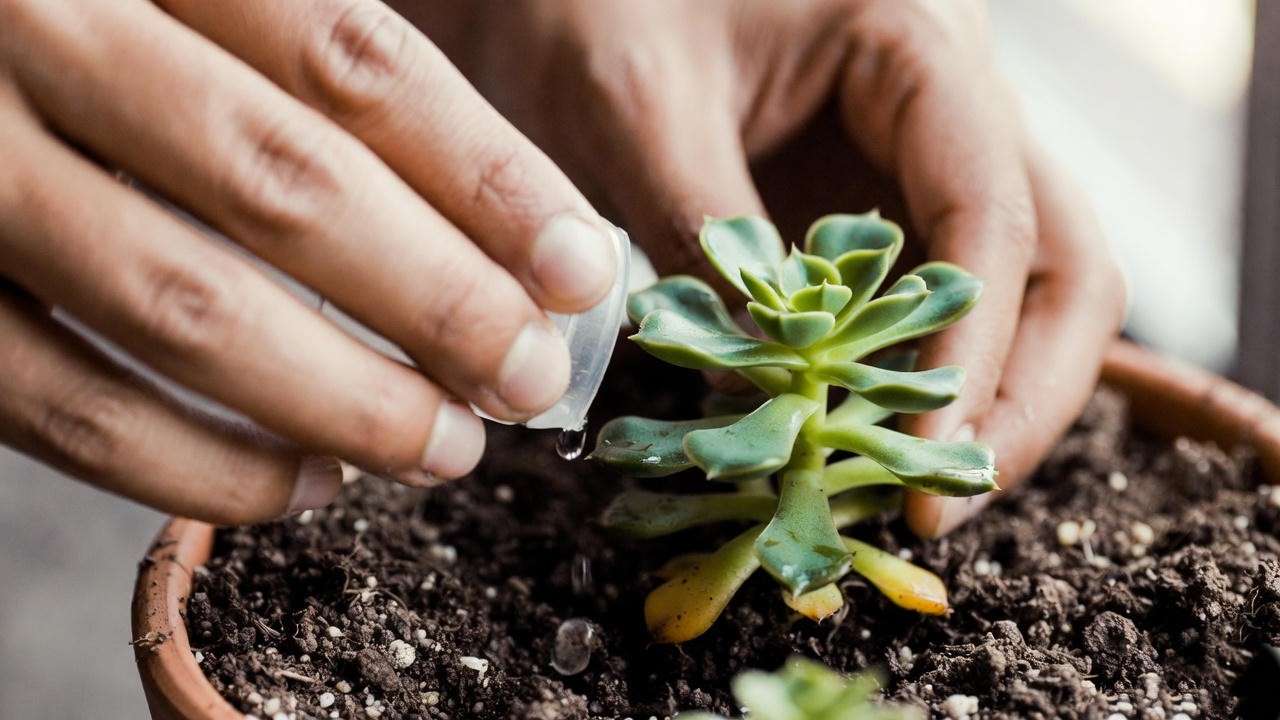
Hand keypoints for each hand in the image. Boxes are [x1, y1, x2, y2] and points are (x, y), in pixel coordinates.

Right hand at [0, 0, 616, 523]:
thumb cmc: (79, 12)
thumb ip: (315, 61)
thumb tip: (510, 225)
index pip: (356, 64)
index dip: (488, 177)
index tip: (579, 268)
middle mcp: (40, 34)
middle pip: (288, 187)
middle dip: (438, 301)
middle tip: (528, 376)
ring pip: (184, 308)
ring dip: (344, 398)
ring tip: (447, 448)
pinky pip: (62, 406)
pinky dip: (200, 467)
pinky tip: (306, 484)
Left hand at [412, 0, 1125, 535]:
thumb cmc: (593, 1)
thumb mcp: (635, 111)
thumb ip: (708, 242)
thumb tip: (768, 393)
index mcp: (915, 43)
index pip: (991, 214)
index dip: (970, 351)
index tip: (918, 455)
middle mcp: (952, 100)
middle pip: (1062, 259)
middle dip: (1019, 392)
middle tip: (941, 503)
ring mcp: (924, 156)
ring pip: (1023, 288)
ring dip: (983, 397)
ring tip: (904, 492)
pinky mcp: (881, 203)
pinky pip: (939, 301)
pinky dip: (918, 378)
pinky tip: (864, 440)